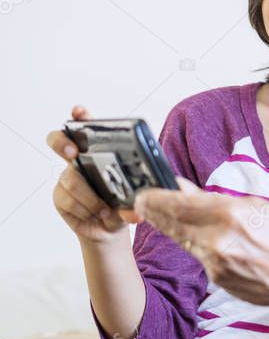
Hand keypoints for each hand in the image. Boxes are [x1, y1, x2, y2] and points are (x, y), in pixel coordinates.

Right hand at [47, 105, 136, 243]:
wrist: (110, 227)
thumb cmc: (124, 200)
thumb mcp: (136, 195)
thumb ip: (139, 196)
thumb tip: (139, 207)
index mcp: (100, 151)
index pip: (87, 126)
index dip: (80, 116)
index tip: (79, 111)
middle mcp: (79, 160)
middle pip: (59, 141)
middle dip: (62, 142)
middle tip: (74, 152)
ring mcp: (67, 178)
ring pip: (71, 179)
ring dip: (90, 197)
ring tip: (106, 209)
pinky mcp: (60, 197)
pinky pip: (67, 200)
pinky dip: (85, 209)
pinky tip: (97, 215)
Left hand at [134, 179, 268, 321]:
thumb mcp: (262, 209)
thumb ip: (224, 201)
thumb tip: (193, 192)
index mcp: (233, 215)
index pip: (181, 204)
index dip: (158, 197)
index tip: (145, 191)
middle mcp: (219, 241)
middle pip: (174, 224)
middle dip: (155, 212)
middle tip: (142, 202)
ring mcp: (217, 264)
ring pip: (184, 241)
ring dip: (172, 228)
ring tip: (159, 215)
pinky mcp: (219, 280)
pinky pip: (201, 257)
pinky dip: (195, 244)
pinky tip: (195, 236)